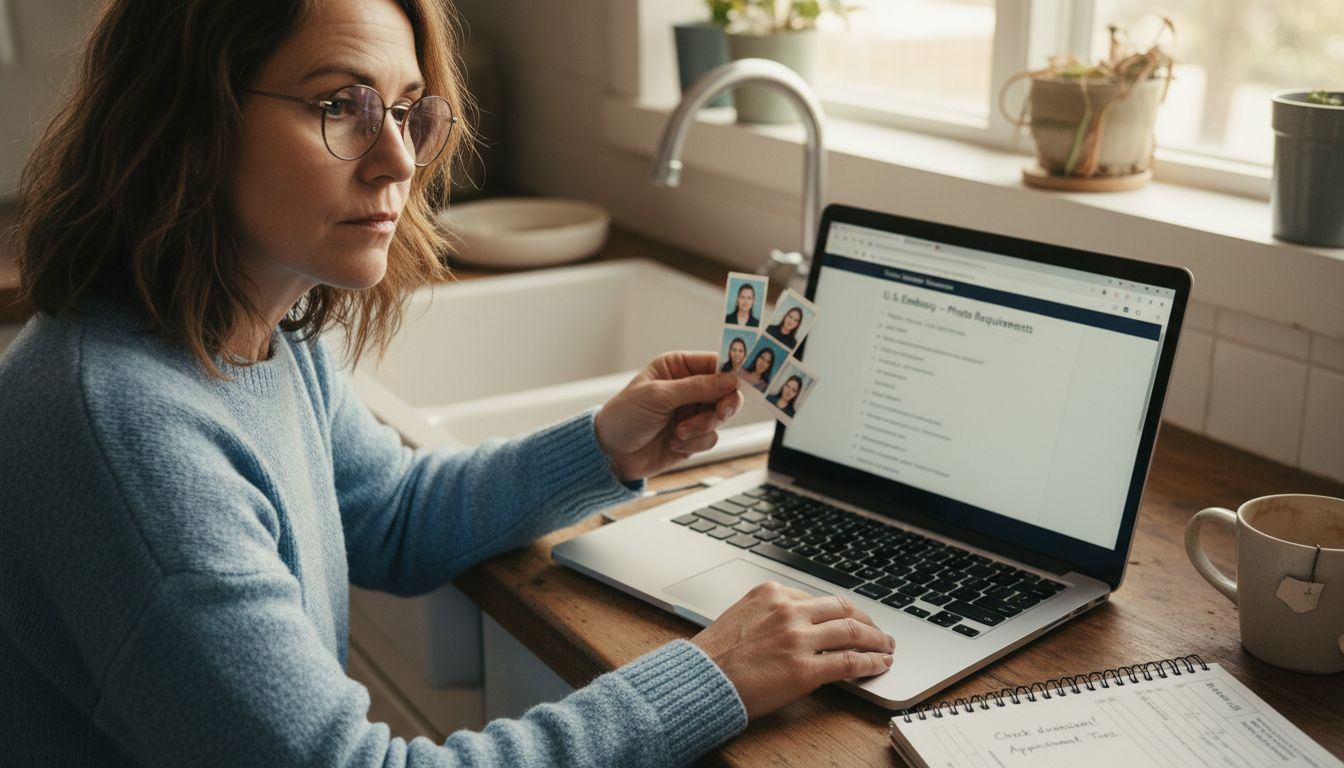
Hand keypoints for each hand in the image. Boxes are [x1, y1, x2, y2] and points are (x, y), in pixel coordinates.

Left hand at [594, 351, 743, 481]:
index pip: (715, 363)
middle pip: (726, 391)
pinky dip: (695, 443)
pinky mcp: (693, 437)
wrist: (611, 454)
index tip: (740, 382)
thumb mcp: (658, 396)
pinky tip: (674, 443)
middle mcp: (688, 388)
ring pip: (720, 417)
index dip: (731, 372)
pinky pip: (711, 438)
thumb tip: (730, 380)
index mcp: (677, 368)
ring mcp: (691, 413)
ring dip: (701, 427)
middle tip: (717, 413)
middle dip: (722, 405)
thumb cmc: (624, 417)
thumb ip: (696, 387)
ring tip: (678, 432)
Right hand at [690, 582, 894, 718]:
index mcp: (772, 593)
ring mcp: (798, 638)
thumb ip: (773, 615)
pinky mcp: (805, 668)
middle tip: (878, 631)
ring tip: (887, 647)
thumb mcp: (743, 617)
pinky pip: (850, 661)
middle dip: (866, 621)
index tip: (851, 619)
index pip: (820, 598)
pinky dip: (871, 662)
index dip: (842, 611)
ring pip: (853, 631)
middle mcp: (788, 610)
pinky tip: (881, 665)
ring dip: (877, 640)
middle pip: (843, 609)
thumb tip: (801, 624)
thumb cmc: (715, 654)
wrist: (700, 680)